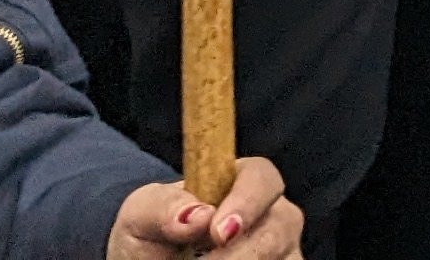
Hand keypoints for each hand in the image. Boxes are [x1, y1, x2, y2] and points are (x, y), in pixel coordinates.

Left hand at [111, 160, 299, 256]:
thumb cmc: (151, 234)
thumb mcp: (142, 214)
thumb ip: (163, 207)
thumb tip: (198, 215)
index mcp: (242, 182)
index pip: (262, 177)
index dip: (247, 202)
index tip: (218, 233)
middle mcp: (271, 215)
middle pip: (281, 225)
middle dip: (243, 252)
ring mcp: (280, 252)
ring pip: (286, 258)